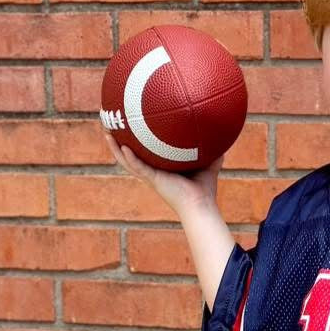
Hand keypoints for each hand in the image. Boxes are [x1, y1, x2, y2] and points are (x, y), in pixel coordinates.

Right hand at [101, 127, 224, 216]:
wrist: (202, 205)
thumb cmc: (205, 189)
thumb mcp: (208, 163)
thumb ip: (213, 150)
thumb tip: (223, 134)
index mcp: (161, 168)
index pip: (144, 152)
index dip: (135, 141)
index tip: (128, 126)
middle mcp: (152, 171)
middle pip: (129, 154)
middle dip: (118, 141)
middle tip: (109, 124)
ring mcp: (151, 176)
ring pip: (126, 160)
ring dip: (115, 148)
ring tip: (106, 131)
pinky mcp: (153, 180)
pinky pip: (137, 167)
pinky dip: (130, 158)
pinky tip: (122, 146)